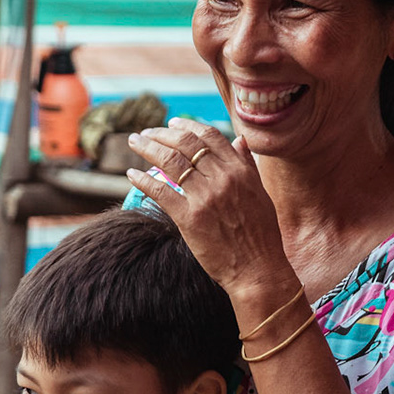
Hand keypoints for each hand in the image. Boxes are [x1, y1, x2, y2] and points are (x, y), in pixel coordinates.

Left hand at [125, 118, 294, 307]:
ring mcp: (205, 197)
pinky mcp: (189, 218)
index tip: (173, 123)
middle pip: (185, 144)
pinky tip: (132, 174)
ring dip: (148, 148)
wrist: (257, 269)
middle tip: (146, 133)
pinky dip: (143, 179)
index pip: (209, 136)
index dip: (187, 126)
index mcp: (240, 171)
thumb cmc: (261, 235)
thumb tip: (239, 141)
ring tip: (135, 143)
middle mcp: (222, 179)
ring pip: (170, 162)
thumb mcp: (260, 193)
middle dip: (161, 134)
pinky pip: (161, 191)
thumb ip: (247, 166)